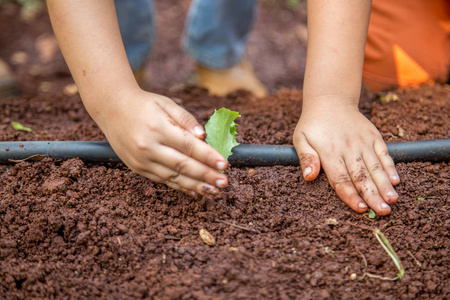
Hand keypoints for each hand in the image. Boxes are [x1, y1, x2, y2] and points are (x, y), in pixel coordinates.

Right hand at [95, 87, 228, 197]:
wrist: (111, 108)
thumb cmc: (144, 104)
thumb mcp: (166, 104)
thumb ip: (186, 119)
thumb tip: (204, 136)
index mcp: (157, 128)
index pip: (188, 146)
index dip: (208, 156)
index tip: (225, 164)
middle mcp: (148, 147)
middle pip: (182, 165)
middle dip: (206, 175)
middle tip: (224, 183)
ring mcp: (141, 160)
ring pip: (173, 177)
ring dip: (195, 186)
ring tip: (214, 192)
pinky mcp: (138, 168)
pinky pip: (163, 180)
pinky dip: (180, 187)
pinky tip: (195, 191)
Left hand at [294, 97, 399, 214]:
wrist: (330, 100)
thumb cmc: (313, 125)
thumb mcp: (301, 138)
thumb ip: (306, 157)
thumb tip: (308, 177)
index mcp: (329, 152)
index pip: (340, 178)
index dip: (350, 195)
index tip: (360, 209)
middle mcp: (348, 148)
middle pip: (361, 176)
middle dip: (372, 195)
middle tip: (383, 211)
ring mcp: (363, 142)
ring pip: (375, 166)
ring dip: (384, 184)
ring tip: (393, 200)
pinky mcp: (373, 136)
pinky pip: (383, 153)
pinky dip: (390, 167)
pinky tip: (396, 181)